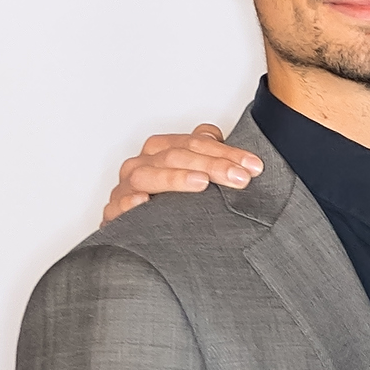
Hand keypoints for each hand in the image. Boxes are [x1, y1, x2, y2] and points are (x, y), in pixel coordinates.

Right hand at [102, 126, 260, 226]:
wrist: (141, 235)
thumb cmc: (170, 203)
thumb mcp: (194, 176)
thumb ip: (206, 154)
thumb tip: (216, 134)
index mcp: (161, 152)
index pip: (194, 143)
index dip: (225, 152)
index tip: (254, 166)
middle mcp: (143, 165)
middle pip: (175, 155)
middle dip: (211, 165)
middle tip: (240, 178)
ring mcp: (127, 188)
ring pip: (147, 175)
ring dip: (175, 178)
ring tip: (201, 183)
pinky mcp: (115, 213)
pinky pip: (118, 206)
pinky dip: (129, 202)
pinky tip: (144, 202)